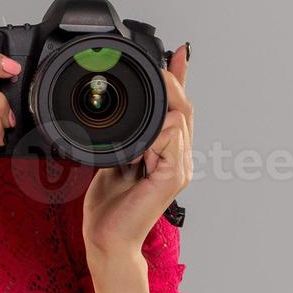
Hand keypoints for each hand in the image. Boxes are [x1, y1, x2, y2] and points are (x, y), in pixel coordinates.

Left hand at [81, 44, 192, 258]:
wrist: (107, 237)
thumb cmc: (110, 207)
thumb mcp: (114, 159)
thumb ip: (126, 138)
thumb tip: (124, 115)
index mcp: (167, 153)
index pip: (179, 110)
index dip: (181, 81)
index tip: (179, 54)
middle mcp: (179, 159)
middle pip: (185, 109)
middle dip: (173, 84)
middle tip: (160, 67)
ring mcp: (179, 168)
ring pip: (179, 119)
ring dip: (159, 110)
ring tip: (137, 123)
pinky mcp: (173, 177)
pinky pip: (171, 138)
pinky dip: (155, 133)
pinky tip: (137, 146)